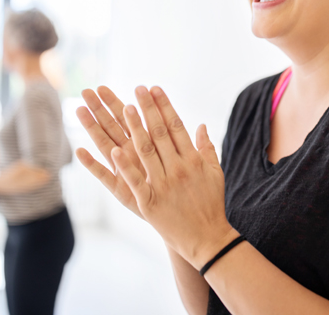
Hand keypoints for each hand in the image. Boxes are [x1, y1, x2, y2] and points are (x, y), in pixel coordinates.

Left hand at [80, 85, 237, 269]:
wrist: (208, 238)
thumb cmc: (211, 204)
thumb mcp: (215, 173)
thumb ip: (206, 148)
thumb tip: (201, 125)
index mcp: (193, 159)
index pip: (176, 126)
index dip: (164, 106)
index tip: (154, 89)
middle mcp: (179, 168)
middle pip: (159, 133)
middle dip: (147, 109)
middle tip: (136, 89)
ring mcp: (164, 185)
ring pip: (145, 151)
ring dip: (134, 128)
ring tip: (123, 108)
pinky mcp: (150, 203)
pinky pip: (135, 181)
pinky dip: (124, 166)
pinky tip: (113, 151)